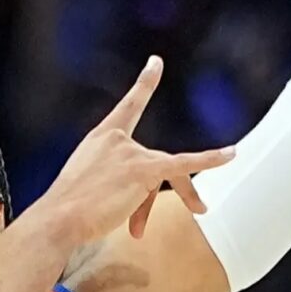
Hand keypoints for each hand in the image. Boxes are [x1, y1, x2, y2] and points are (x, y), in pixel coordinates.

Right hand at [34, 56, 233, 244]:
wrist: (59, 218)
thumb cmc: (67, 210)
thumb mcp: (87, 187)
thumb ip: (111, 184)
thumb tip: (134, 206)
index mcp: (100, 138)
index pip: (128, 106)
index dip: (145, 83)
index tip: (156, 63)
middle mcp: (117, 140)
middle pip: (153, 162)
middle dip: (148, 199)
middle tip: (137, 227)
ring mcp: (130, 153)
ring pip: (164, 175)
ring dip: (158, 204)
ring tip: (149, 228)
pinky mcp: (143, 170)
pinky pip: (184, 164)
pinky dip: (210, 159)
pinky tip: (231, 154)